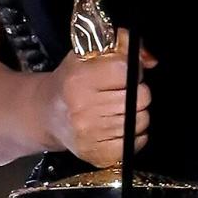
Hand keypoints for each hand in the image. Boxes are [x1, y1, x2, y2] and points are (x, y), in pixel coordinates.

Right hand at [42, 32, 155, 167]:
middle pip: (139, 96)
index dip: (131, 69)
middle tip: (121, 91)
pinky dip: (134, 134)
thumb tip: (150, 61)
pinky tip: (119, 125)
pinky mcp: (96, 155)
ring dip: (136, 113)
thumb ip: (124, 43)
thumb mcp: (90, 51)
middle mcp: (82, 108)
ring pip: (140, 120)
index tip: (123, 73)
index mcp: (79, 79)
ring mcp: (89, 134)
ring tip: (118, 107)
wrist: (47, 113)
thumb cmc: (73, 80)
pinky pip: (135, 143)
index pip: (126, 70)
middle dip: (136, 91)